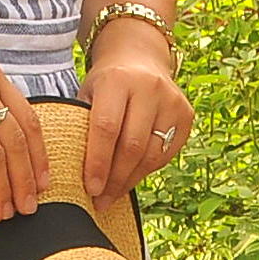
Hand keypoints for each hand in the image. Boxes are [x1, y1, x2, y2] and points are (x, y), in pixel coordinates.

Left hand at [77, 35, 193, 213]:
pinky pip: (165, 155)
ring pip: (151, 155)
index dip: (98, 163)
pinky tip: (130, 178)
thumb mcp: (89, 95)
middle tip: (99, 201)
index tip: (90, 189)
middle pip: (132, 146)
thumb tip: (72, 175)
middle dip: (114, 179)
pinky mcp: (186, 114)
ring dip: (129, 181)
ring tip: (112, 195)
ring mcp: (171, 101)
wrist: (140, 59)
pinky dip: (146, 171)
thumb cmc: (107, 85)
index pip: (107, 128)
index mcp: (117, 80)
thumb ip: (84, 127)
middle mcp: (149, 87)